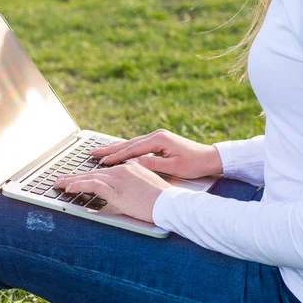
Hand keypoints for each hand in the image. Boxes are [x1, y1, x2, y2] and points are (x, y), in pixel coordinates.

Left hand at [54, 161, 170, 222]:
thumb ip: (136, 184)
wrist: (172, 203)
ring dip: (71, 181)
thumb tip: (128, 189)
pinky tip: (68, 189)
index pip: (104, 170)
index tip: (77, 176)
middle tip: (60, 178)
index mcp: (131, 167)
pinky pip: (92, 185)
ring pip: (89, 177)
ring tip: (58, 184)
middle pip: (93, 171)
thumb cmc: (164, 200)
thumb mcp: (149, 187)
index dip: (88, 173)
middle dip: (74, 176)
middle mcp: (122, 169)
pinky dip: (78, 186)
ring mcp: (118, 178)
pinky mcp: (116, 189)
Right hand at [91, 129, 221, 178]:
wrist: (210, 158)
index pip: (132, 149)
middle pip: (128, 143)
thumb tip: (132, 164)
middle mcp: (156, 135)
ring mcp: (157, 136)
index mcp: (159, 139)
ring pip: (131, 143)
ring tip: (99, 151)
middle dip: (109, 149)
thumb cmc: (194, 164)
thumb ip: (151, 164)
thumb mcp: (173, 167)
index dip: (116, 156)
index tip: (102, 162)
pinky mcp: (159, 141)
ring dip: (115, 148)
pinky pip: (137, 145)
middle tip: (93, 153)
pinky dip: (125, 149)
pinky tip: (116, 151)